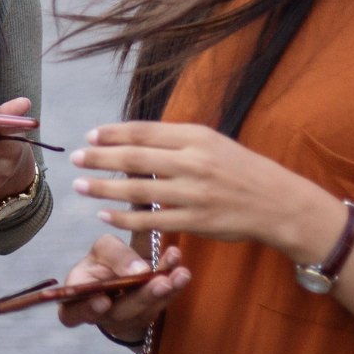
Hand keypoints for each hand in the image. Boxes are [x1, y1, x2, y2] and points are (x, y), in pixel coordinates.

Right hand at [57, 235, 189, 341]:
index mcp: (77, 301)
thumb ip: (114, 254)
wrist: (122, 276)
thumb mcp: (102, 251)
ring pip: (146, 310)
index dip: (87, 309)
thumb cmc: (104, 262)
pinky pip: (162, 303)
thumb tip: (136, 267)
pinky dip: (174, 287)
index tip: (103, 300)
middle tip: (161, 283)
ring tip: (180, 274)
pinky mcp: (149, 314)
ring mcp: (127, 320)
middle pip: (120, 312)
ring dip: (166, 292)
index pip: (73, 312)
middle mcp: (101, 316)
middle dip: (143, 297)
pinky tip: (181, 270)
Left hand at [71, 121, 348, 263]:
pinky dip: (124, 218)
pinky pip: (150, 221)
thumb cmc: (242, 169)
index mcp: (196, 136)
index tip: (90, 135)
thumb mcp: (213, 142)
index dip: (113, 133)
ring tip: (80, 185)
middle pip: (134, 157)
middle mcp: (193, 162)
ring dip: (103, 187)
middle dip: (100, 157)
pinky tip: (104, 214)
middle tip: (75, 158)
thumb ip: (176, 140)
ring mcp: (193, 193)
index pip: (144, 131)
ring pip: (137, 189)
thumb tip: (133, 138)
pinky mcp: (194, 222)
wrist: (278, 203)